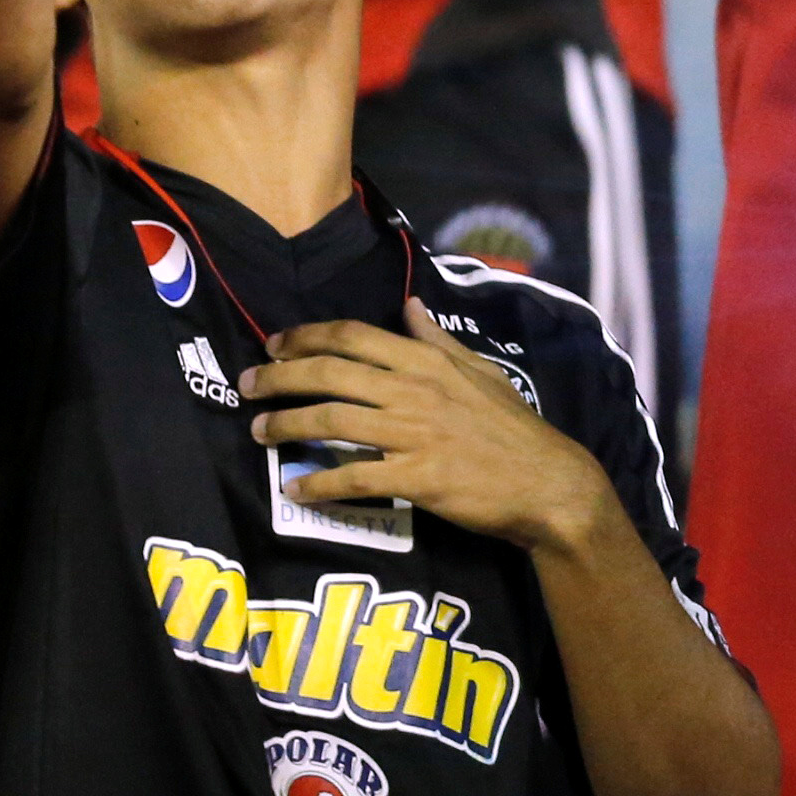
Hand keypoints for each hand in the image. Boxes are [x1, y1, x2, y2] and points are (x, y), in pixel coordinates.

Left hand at [246, 299, 618, 557]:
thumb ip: (437, 340)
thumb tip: (410, 306)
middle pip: (328, 374)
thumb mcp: (479, 371)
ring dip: (286, 426)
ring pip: (332, 421)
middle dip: (278, 377)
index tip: (274, 346)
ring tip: (259, 432)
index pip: (351, 336)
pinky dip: (319, 484)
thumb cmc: (512, 428)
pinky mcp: (419, 479)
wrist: (548, 483)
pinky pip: (355, 478)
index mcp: (424, 361)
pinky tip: (296, 489)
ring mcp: (414, 435)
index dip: (305, 338)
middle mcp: (413, 391)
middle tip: (246, 386)